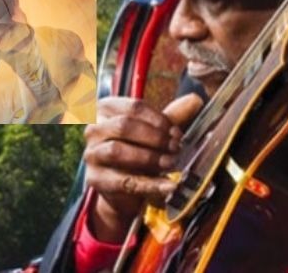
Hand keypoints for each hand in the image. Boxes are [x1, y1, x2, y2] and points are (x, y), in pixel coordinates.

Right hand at [84, 94, 202, 241]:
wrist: (121, 186)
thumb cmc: (137, 148)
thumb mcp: (154, 130)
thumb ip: (173, 115)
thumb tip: (196, 99)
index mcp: (105, 108)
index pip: (134, 107)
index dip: (158, 119)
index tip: (177, 132)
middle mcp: (93, 128)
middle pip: (124, 126)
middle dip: (154, 137)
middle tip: (176, 147)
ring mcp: (91, 154)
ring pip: (117, 151)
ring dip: (149, 157)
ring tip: (171, 163)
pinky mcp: (94, 179)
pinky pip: (123, 181)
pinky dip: (150, 184)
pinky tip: (170, 185)